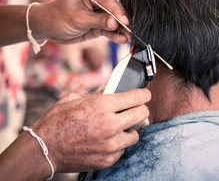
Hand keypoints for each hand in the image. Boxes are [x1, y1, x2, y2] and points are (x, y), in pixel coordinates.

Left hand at [31, 0, 129, 43]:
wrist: (49, 27)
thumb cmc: (58, 17)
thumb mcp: (78, 19)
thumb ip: (98, 21)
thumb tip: (114, 23)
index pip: (109, 1)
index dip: (118, 13)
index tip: (125, 23)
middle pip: (116, 11)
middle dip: (124, 23)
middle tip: (132, 33)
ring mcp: (102, 11)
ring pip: (116, 21)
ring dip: (123, 30)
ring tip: (131, 39)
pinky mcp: (102, 24)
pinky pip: (111, 30)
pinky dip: (116, 35)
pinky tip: (122, 40)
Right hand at [31, 88, 150, 172]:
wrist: (43, 150)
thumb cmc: (56, 122)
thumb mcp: (74, 99)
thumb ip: (97, 94)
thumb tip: (112, 89)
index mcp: (102, 106)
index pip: (137, 97)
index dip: (144, 94)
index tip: (144, 95)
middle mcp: (110, 125)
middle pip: (142, 114)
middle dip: (139, 110)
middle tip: (132, 109)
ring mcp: (110, 144)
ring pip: (135, 134)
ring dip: (128, 129)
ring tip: (116, 128)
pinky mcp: (108, 159)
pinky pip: (122, 149)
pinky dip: (118, 144)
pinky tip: (106, 141)